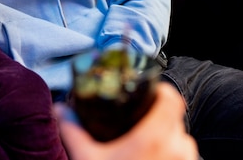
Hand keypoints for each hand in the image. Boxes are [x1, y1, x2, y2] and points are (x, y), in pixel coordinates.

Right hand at [54, 83, 197, 159]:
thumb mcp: (86, 159)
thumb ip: (72, 131)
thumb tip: (61, 111)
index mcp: (155, 137)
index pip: (172, 98)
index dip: (161, 90)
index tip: (148, 92)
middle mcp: (177, 149)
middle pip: (174, 120)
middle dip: (156, 119)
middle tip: (135, 125)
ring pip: (181, 142)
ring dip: (165, 141)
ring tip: (141, 150)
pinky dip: (169, 158)